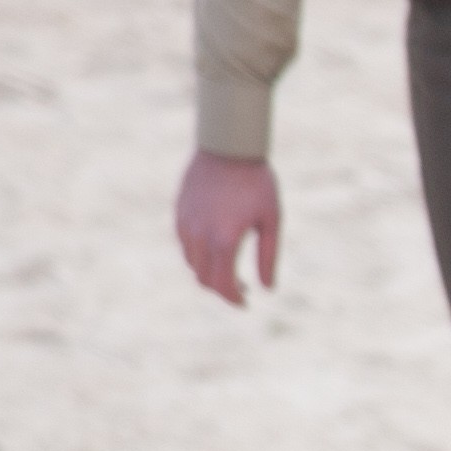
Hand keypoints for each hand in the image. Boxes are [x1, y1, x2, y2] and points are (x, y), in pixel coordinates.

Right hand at [175, 150, 280, 302]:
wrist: (228, 147)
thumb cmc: (257, 183)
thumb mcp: (271, 220)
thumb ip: (268, 257)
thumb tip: (268, 288)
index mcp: (224, 240)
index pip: (223, 284)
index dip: (234, 299)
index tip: (246, 303)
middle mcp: (199, 235)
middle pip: (203, 278)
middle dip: (222, 289)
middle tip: (242, 289)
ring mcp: (185, 224)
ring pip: (191, 262)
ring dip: (208, 272)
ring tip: (230, 269)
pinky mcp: (179, 213)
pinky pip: (185, 244)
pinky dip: (198, 255)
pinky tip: (217, 249)